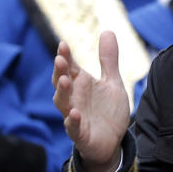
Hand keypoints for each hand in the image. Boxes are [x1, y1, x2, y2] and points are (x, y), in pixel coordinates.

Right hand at [52, 31, 129, 171]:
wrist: (113, 141)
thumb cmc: (107, 110)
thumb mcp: (112, 82)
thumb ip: (108, 59)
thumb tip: (108, 31)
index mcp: (80, 84)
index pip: (69, 67)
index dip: (65, 56)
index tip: (63, 45)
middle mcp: (74, 98)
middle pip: (61, 83)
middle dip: (59, 72)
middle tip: (60, 59)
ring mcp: (74, 116)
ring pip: (63, 103)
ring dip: (62, 92)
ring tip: (65, 80)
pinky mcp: (80, 133)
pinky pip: (73, 127)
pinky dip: (72, 121)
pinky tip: (74, 114)